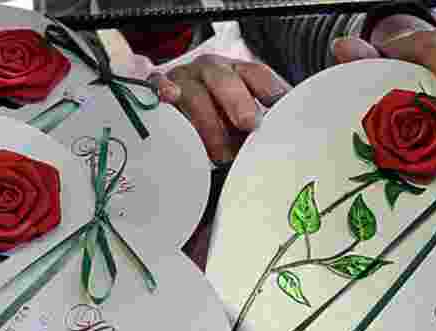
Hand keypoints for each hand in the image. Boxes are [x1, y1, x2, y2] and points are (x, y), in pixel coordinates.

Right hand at [149, 54, 291, 163]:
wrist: (167, 107)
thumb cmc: (209, 119)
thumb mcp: (234, 122)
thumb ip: (252, 128)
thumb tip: (274, 147)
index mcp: (235, 74)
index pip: (256, 75)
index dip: (270, 91)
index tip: (279, 111)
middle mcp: (209, 71)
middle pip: (225, 79)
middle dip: (238, 102)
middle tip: (249, 124)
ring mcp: (182, 79)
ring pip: (195, 91)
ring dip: (209, 122)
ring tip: (219, 153)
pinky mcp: (156, 89)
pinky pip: (158, 85)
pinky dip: (165, 89)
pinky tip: (171, 96)